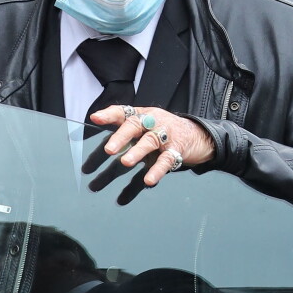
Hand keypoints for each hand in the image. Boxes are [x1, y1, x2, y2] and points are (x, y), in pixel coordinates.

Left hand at [89, 105, 214, 186]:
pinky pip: (166, 160)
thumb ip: (123, 129)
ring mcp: (165, 135)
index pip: (123, 112)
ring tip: (125, 162)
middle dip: (120, 137)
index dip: (109, 114)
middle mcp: (152, 122)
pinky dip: (157, 170)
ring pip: (149, 141)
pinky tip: (149, 180)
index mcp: (142, 115)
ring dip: (137, 152)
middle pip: (134, 125)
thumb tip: (96, 140)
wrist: (197, 134)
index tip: (95, 118)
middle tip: (109, 150)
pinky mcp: (177, 150)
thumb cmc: (163, 131)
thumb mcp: (144, 126)